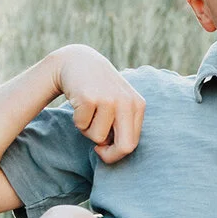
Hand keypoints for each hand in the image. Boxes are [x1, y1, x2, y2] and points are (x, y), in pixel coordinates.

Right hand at [54, 45, 145, 162]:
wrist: (78, 62)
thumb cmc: (99, 89)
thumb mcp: (118, 104)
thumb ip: (122, 126)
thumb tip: (112, 155)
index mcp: (138, 105)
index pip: (133, 143)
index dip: (117, 154)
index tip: (106, 150)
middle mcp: (127, 102)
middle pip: (125, 146)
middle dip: (109, 155)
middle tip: (97, 150)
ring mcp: (109, 99)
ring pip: (98, 137)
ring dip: (88, 130)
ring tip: (89, 112)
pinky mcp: (90, 98)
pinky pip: (82, 125)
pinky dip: (78, 120)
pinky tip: (80, 104)